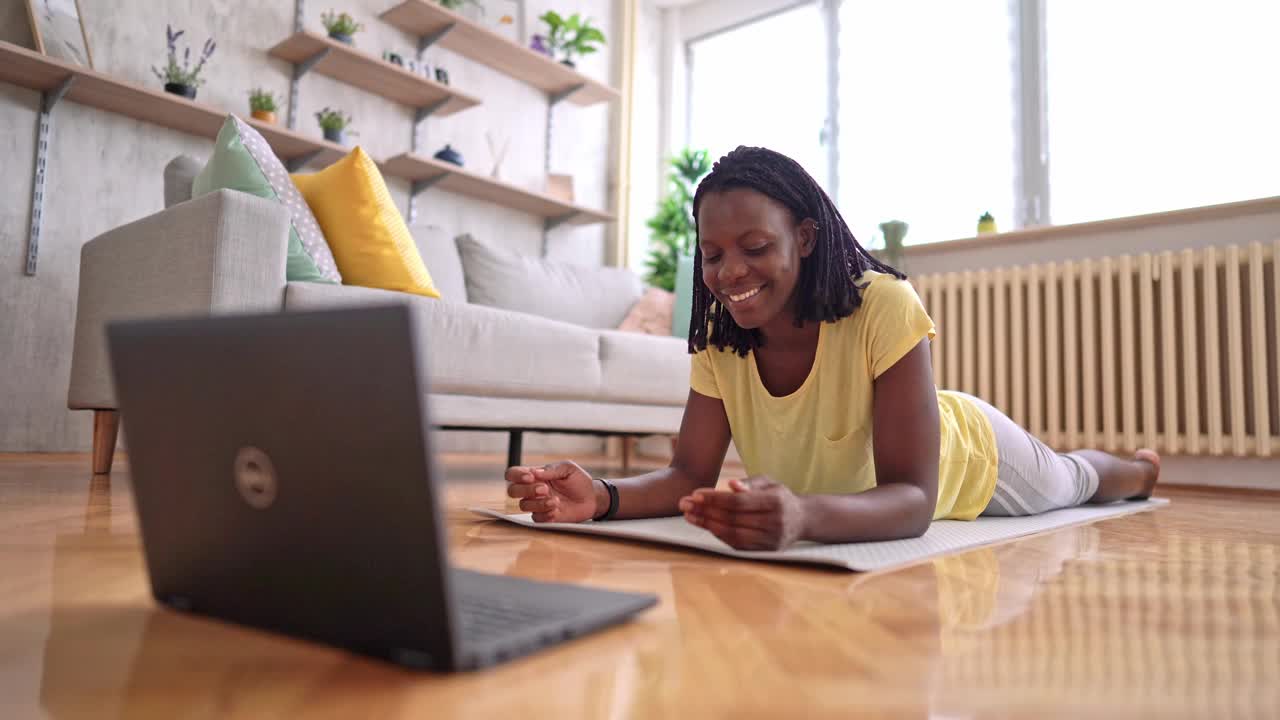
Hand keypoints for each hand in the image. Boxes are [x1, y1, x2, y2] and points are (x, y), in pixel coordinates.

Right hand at [505, 461, 597, 523]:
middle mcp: (532, 490)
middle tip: (545, 489)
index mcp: (534, 475)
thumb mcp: (568, 468)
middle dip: (526, 490)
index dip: (516, 476)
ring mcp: (537, 504)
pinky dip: (546, 514)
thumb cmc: (578, 481)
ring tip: (556, 501)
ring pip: (523, 505)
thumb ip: (551, 469)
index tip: (530, 477)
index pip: (513, 474)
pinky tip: (557, 510)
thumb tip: (534, 472)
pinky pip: (536, 518)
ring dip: (538, 503)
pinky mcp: (544, 517)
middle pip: (513, 490)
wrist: (592, 498)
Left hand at [677, 476, 805, 550]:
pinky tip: (705, 525)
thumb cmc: (780, 497)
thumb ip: (749, 483)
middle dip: (705, 511)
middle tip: (684, 504)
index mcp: (775, 502)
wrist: (802, 520)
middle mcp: (774, 523)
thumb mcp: (769, 483)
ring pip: (733, 534)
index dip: (715, 499)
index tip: (695, 493)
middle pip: (733, 518)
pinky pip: (737, 544)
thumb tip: (730, 484)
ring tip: (690, 516)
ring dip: (708, 525)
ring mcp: (770, 540)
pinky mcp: (765, 551)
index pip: (739, 502)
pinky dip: (718, 535)